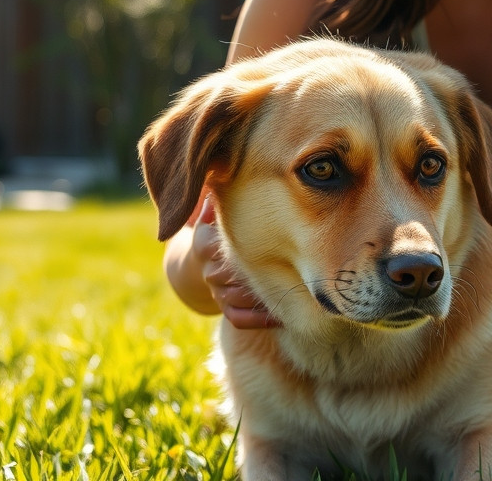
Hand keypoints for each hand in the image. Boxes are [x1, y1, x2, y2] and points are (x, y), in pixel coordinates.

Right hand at [194, 192, 280, 328]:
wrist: (202, 263)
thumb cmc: (218, 228)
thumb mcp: (215, 209)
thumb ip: (221, 196)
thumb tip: (227, 173)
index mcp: (203, 245)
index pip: (210, 245)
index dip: (235, 243)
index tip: (262, 234)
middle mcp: (208, 272)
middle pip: (226, 274)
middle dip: (251, 271)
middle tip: (285, 263)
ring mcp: (216, 293)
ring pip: (235, 297)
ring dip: (259, 295)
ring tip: (290, 288)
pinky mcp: (227, 309)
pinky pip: (239, 318)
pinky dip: (259, 318)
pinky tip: (282, 312)